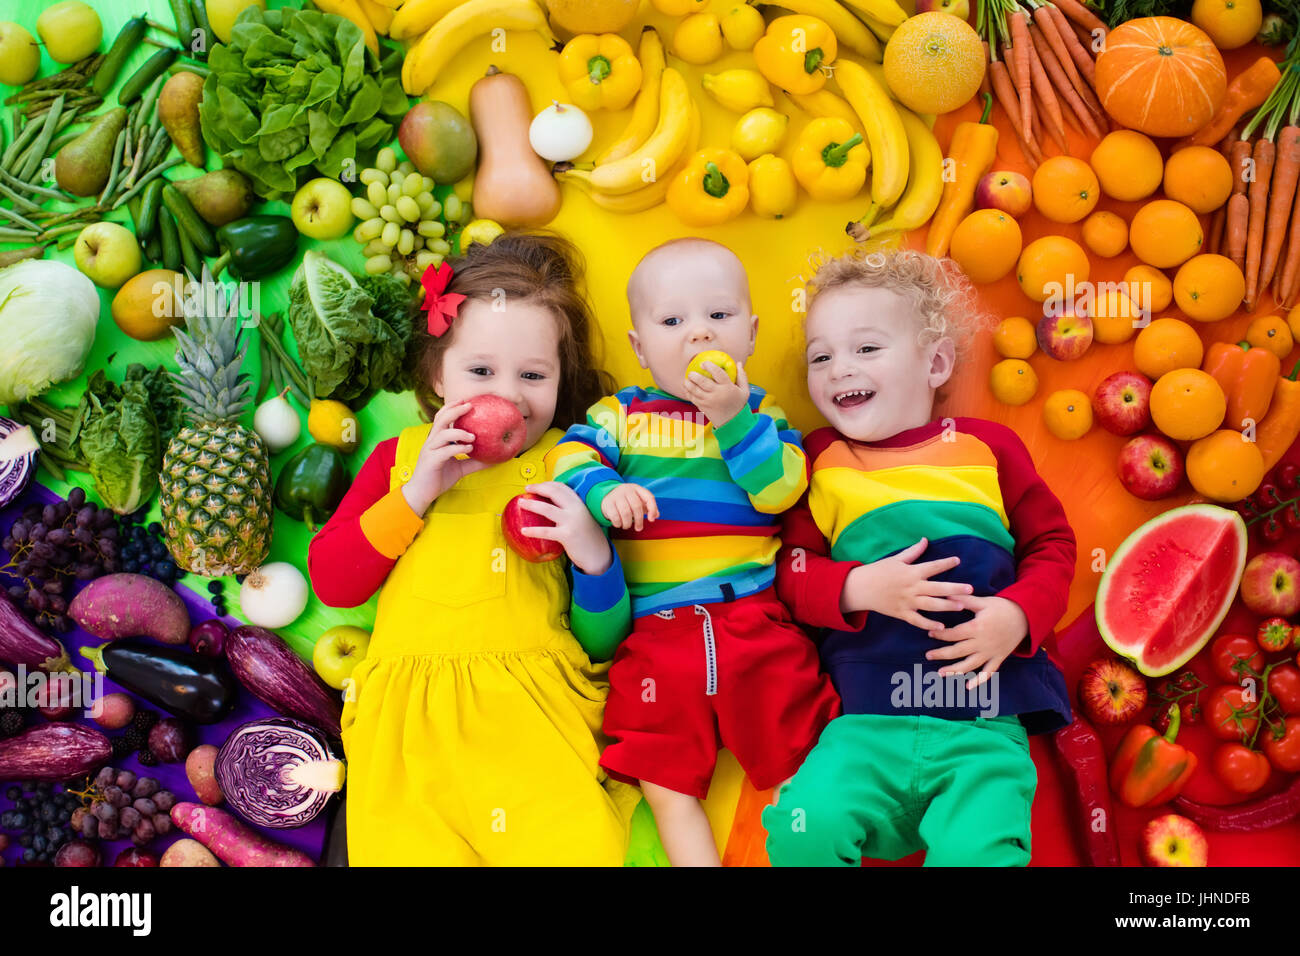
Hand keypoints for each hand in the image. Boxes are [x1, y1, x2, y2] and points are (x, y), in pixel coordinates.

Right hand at [401, 401, 489, 515]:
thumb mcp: (460, 468)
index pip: (441, 418)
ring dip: (458, 431)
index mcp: (436, 440)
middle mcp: (432, 442)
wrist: (422, 493)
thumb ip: (474, 462)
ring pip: (442, 433)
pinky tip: (468, 449)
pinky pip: (445, 451)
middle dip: (455, 410)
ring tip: (473, 436)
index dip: (451, 407)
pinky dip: (457, 448)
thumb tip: (494, 460)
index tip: (465, 401)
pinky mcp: (431, 461)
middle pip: (440, 419)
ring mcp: (430, 450)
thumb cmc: (439, 478)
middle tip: (470, 406)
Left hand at [520, 481, 613, 575]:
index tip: (536, 486)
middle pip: (554, 492)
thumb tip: (548, 505)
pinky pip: (546, 531)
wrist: (598, 554)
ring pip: (547, 509)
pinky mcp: (567, 535)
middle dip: (538, 488)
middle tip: (526, 488)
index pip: (562, 487)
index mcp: (579, 503)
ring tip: (520, 502)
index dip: (547, 484)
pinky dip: (533, 531)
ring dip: (531, 504)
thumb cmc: (586, 537)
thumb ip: (569, 510)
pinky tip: (523, 531)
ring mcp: (572, 521)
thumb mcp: (580, 518)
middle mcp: (576, 509)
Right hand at [600, 483, 658, 530]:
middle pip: (636, 506)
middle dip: (639, 520)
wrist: (607, 494)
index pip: (649, 497)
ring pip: (626, 512)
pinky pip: (615, 516)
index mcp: (637, 489)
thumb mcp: (638, 499)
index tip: (652, 520)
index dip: (652, 509)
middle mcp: (627, 490)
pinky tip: (619, 524)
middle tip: (639, 528)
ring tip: (627, 526)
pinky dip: (618, 523)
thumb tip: (656, 515)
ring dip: (628, 523)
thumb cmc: (627, 499)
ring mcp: (616, 496)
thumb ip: (648, 507)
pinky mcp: (608, 503)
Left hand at [684, 361, 749, 427]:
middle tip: (691, 372)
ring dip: (688, 383)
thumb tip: (738, 363)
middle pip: (703, 382)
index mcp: (728, 387)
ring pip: (694, 390)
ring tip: (687, 379)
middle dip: (694, 375)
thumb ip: (742, 376)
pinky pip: (692, 398)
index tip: (704, 363)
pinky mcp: (703, 407)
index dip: (710, 366)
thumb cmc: (738, 405)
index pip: (718, 373)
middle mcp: (717, 394)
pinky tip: (686, 387)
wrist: (733, 423)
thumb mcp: (744, 391)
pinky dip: (687, 391)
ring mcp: (708, 401)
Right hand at [840, 538, 970, 629]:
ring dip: (947, 606)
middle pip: (937, 588)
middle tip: (970, 589)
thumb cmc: (878, 571)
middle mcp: (912, 587)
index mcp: (911, 572)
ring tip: (962, 606)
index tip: (958, 560)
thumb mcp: (896, 559)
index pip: (932, 566)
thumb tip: (926, 540)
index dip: (945, 563)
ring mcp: (907, 602)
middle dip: (955, 589)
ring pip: (931, 605)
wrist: (860, 588)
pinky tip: (942, 627)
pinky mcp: (902, 613)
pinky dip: (929, 624)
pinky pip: (918, 621)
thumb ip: (913, 552)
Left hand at [924, 594, 1029, 689]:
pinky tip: (968, 686)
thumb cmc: (1002, 608)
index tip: (930, 633)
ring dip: (955, 670)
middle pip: (958, 651)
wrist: (1026, 617)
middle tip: (928, 655)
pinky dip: (979, 680)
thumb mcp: (983, 602)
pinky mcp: (999, 658)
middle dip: (941, 654)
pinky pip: (989, 672)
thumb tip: (946, 594)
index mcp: (977, 628)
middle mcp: (982, 643)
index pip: (954, 634)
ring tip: (941, 673)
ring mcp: (991, 652)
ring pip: (970, 665)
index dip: (941, 634)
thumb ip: (964, 600)